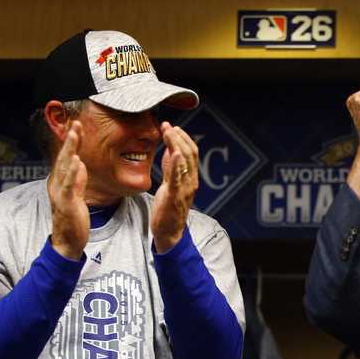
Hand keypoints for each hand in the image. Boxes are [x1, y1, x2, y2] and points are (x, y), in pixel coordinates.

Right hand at [47, 121, 88, 259]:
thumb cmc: (73, 218)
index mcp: (60, 181)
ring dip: (70, 149)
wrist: (68, 241)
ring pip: (64, 166)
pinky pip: (69, 184)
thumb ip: (78, 180)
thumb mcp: (77, 195)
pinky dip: (73, 172)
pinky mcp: (66, 202)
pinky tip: (77, 160)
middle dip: (70, 140)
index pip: (67, 157)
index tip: (78, 126)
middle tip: (76, 123)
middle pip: (64, 157)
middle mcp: (57, 184)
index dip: (72, 142)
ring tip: (75, 133)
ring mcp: (60, 192)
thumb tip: (80, 165)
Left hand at [151, 121, 198, 253]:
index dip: (182, 138)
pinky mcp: (175, 196)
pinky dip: (176, 163)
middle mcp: (191, 181)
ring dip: (176, 143)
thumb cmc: (169, 209)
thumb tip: (169, 150)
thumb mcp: (170, 184)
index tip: (171, 127)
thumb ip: (171, 169)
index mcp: (190, 178)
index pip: (191, 152)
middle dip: (179, 137)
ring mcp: (184, 189)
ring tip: (168, 131)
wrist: (169, 233)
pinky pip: (177, 177)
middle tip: (167, 125)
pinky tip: (172, 151)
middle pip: (190, 153)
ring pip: (185, 161)